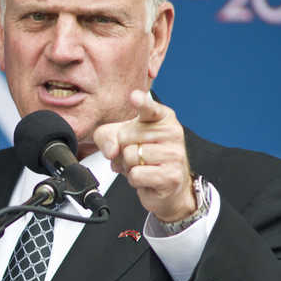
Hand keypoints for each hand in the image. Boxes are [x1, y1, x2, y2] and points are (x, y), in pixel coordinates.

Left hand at [93, 90, 195, 221]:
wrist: (166, 184)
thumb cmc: (144, 156)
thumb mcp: (119, 139)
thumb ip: (106, 136)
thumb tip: (112, 150)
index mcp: (161, 117)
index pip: (149, 108)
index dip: (141, 102)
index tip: (134, 96)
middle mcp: (172, 132)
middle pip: (125, 137)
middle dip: (122, 150)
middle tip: (136, 155)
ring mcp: (174, 154)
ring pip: (130, 156)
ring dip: (128, 166)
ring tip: (142, 166)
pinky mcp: (172, 175)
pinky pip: (136, 174)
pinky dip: (134, 179)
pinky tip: (146, 178)